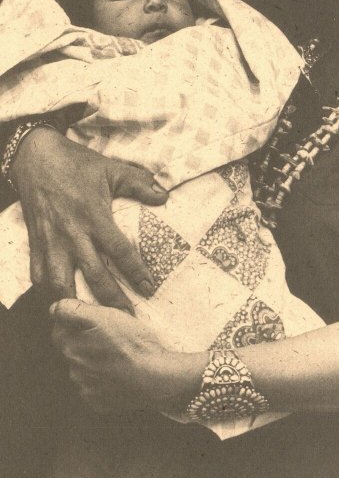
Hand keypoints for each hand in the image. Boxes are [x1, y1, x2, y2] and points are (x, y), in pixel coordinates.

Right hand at [10, 126, 167, 312]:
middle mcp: (72, 234)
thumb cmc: (76, 163)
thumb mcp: (111, 168)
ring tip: (89, 321)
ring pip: (61, 284)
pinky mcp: (35, 243)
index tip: (149, 289)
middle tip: (126, 320)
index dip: (136, 273)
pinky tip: (59, 304)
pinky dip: (48, 293)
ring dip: (75, 304)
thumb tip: (164, 195)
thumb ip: (139, 183)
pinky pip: (38, 275)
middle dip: (111, 301)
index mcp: (94, 216)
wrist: (36, 156)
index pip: (120, 252)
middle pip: (94, 276)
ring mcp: (51, 242)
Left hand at [50, 299, 203, 413]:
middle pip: (71, 346)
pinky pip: (94, 386)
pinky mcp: (97, 402)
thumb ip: (72, 310)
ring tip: (118, 353)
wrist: (156, 377)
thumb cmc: (132, 343)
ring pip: (83, 366)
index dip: (77, 318)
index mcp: (70, 346)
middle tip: (110, 334)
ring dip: (94, 358)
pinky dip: (102, 378)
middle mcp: (72, 369)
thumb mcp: (104, 315)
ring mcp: (85, 388)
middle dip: (84, 338)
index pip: (59, 326)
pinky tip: (119, 370)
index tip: (95, 318)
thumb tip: (54, 309)